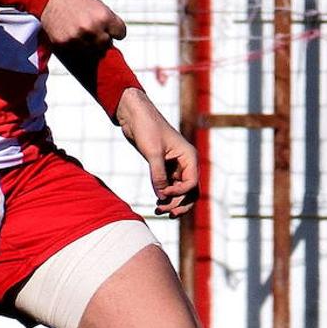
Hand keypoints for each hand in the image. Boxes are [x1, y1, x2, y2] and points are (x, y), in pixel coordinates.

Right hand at [39, 0, 126, 50]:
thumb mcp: (98, 5)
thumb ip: (107, 22)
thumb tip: (113, 40)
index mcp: (104, 17)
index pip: (120, 34)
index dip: (114, 30)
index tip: (109, 27)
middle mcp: (92, 28)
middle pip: (106, 44)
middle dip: (102, 38)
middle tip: (92, 29)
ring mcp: (77, 37)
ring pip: (91, 49)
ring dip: (87, 42)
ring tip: (78, 27)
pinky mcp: (64, 43)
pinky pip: (75, 49)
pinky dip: (73, 42)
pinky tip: (68, 30)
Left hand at [116, 88, 199, 217]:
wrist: (134, 115)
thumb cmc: (147, 128)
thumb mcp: (153, 152)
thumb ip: (158, 176)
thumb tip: (162, 197)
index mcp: (189, 156)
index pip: (192, 183)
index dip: (179, 193)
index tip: (163, 193)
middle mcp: (185, 162)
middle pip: (190, 191)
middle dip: (179, 203)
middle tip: (162, 211)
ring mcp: (175, 166)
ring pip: (180, 191)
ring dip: (172, 202)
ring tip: (158, 210)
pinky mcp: (163, 166)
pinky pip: (169, 186)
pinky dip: (165, 195)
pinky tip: (156, 203)